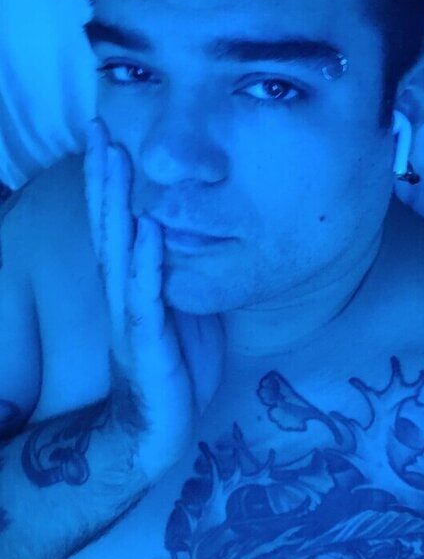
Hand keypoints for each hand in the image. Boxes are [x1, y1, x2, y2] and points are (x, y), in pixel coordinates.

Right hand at [83, 117, 224, 482]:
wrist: (159, 428)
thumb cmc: (173, 366)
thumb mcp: (179, 308)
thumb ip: (174, 272)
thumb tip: (190, 230)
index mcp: (129, 283)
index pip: (114, 222)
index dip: (106, 179)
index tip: (104, 134)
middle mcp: (121, 293)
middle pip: (108, 225)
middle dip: (103, 177)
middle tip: (99, 130)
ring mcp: (130, 316)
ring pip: (118, 252)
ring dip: (116, 205)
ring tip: (114, 161)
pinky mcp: (146, 343)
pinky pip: (145, 298)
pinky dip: (145, 263)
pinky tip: (147, 230)